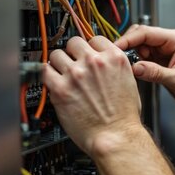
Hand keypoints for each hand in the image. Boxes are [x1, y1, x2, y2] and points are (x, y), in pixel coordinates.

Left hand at [42, 36, 142, 156]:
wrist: (115, 136)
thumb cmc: (124, 116)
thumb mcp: (129, 82)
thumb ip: (114, 67)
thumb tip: (103, 62)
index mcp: (114, 58)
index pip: (96, 38)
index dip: (90, 47)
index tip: (86, 54)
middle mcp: (94, 62)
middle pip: (74, 42)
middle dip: (73, 52)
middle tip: (73, 63)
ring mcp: (76, 74)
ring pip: (57, 54)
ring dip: (59, 63)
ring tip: (62, 73)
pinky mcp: (60, 88)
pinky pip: (45, 71)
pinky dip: (47, 74)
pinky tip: (53, 80)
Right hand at [114, 25, 174, 109]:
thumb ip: (156, 73)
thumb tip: (136, 67)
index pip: (147, 32)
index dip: (129, 39)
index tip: (116, 48)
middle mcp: (170, 40)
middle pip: (140, 35)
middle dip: (128, 46)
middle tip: (118, 59)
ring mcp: (164, 48)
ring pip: (139, 44)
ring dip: (131, 54)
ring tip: (128, 67)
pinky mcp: (159, 56)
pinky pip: (142, 54)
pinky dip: (135, 60)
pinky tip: (134, 69)